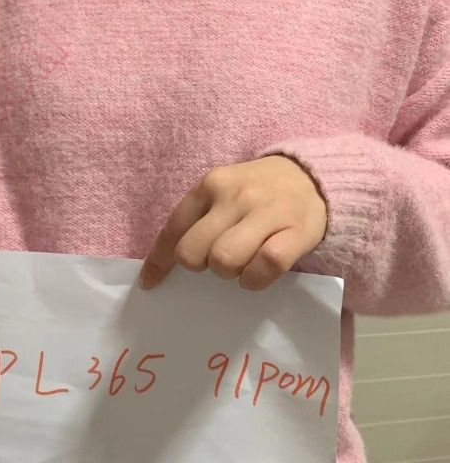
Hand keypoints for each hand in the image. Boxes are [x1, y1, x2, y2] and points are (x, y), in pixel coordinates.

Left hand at [140, 155, 326, 290]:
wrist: (312, 177)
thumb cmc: (256, 193)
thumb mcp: (221, 193)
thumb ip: (195, 220)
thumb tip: (160, 267)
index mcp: (210, 185)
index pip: (172, 229)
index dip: (159, 262)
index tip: (150, 284)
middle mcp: (235, 195)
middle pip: (193, 252)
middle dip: (200, 264)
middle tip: (216, 260)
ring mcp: (266, 212)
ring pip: (225, 260)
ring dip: (229, 272)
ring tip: (241, 262)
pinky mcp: (296, 232)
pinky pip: (264, 266)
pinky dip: (255, 279)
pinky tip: (257, 274)